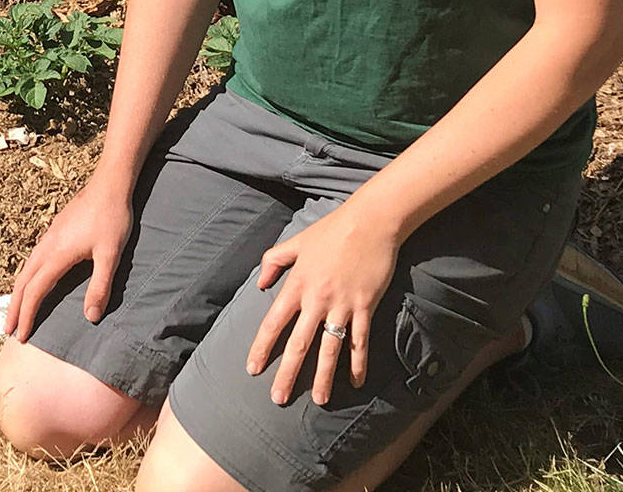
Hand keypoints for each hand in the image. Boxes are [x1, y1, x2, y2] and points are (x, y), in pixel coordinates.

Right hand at [4, 175, 133, 342]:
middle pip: (23, 281)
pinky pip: (33, 258)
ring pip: (26, 268)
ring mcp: (50, 236)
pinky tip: (34, 280)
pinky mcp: (55, 230)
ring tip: (16, 310)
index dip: (27, 316)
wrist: (109, 184)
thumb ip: (100, 286)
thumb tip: (91, 317)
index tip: (23, 337)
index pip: (35, 291)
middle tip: (8, 331)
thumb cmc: (112, 218)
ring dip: (19, 292)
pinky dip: (27, 276)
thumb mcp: (111, 254)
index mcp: (58, 254)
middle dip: (14, 307)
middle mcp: (48, 246)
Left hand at [246, 203, 400, 406]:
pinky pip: (360, 342)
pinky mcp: (365, 307)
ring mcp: (342, 305)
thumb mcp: (297, 242)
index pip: (274, 322)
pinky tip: (355, 381)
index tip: (253, 369)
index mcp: (297, 283)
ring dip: (323, 377)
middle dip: (287, 373)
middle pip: (299, 343)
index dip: (262, 347)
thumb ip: (274, 260)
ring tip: (318, 400)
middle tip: (278, 399)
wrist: (369, 222)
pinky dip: (358, 364)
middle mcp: (317, 299)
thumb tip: (260, 283)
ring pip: (329, 349)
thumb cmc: (332, 230)